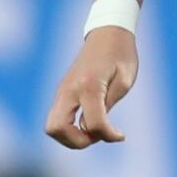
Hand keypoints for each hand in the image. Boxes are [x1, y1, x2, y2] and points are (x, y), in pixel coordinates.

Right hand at [44, 28, 138, 147]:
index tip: (120, 135)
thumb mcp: (124, 82)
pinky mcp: (61, 94)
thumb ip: (107, 107)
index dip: (107, 135)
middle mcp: (69, 90)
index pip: (92, 123)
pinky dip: (70, 129)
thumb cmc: (121, 56)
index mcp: (89, 85)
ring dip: (72, 137)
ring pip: (52, 127)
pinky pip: (57, 119)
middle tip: (98, 136)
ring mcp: (61, 92)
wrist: (107, 34)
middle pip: (56, 128)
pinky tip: (88, 124)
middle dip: (77, 141)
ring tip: (94, 131)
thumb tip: (95, 132)